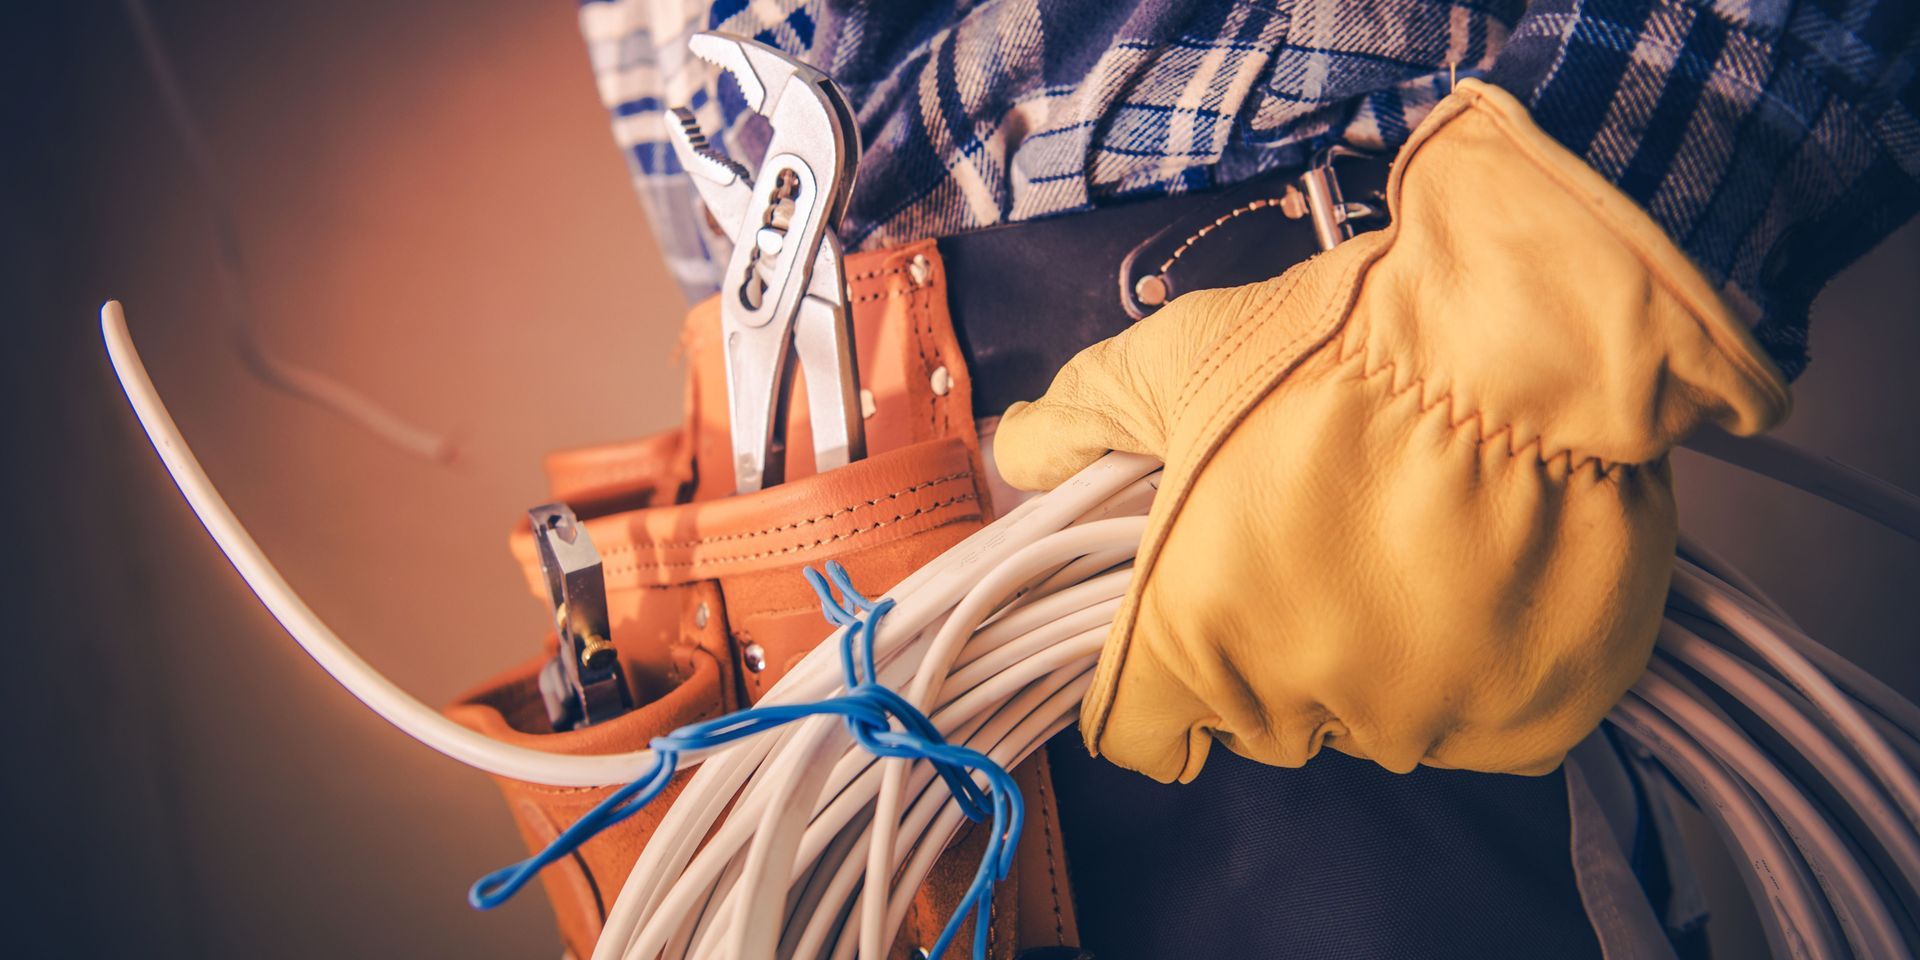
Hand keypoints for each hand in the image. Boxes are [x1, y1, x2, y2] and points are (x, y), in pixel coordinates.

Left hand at [994, 80, 1789, 781]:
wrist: (1517, 335)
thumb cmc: (1328, 348)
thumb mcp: (1173, 362)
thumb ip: (1081, 418)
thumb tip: (1017, 451)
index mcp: (1190, 640)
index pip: (1140, 729)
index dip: (1154, 676)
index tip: (1189, 621)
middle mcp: (1300, 706)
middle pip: (1262, 720)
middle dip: (1272, 648)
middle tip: (1315, 542)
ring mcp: (1422, 723)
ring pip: (1377, 722)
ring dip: (1382, 659)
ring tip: (1413, 544)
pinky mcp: (1529, 721)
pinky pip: (1482, 725)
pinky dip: (1482, 673)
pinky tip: (1485, 580)